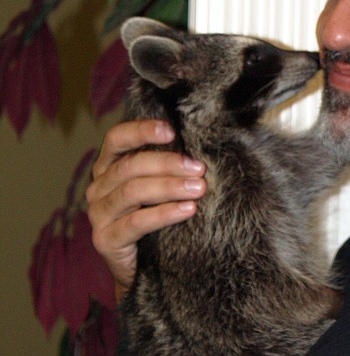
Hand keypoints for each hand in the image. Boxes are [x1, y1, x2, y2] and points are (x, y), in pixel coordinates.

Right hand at [86, 119, 205, 299]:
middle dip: (168, 164)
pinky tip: (188, 209)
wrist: (145, 267)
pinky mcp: (105, 239)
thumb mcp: (160, 186)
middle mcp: (98, 187)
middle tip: (199, 168)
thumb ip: (169, 165)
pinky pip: (136, 222)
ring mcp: (98, 214)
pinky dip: (164, 214)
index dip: (141, 130)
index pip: (116, 138)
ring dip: (169, 187)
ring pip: (133, 192)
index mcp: (108, 167)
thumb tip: (203, 145)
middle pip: (130, 166)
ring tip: (199, 188)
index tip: (171, 130)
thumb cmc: (157, 217)